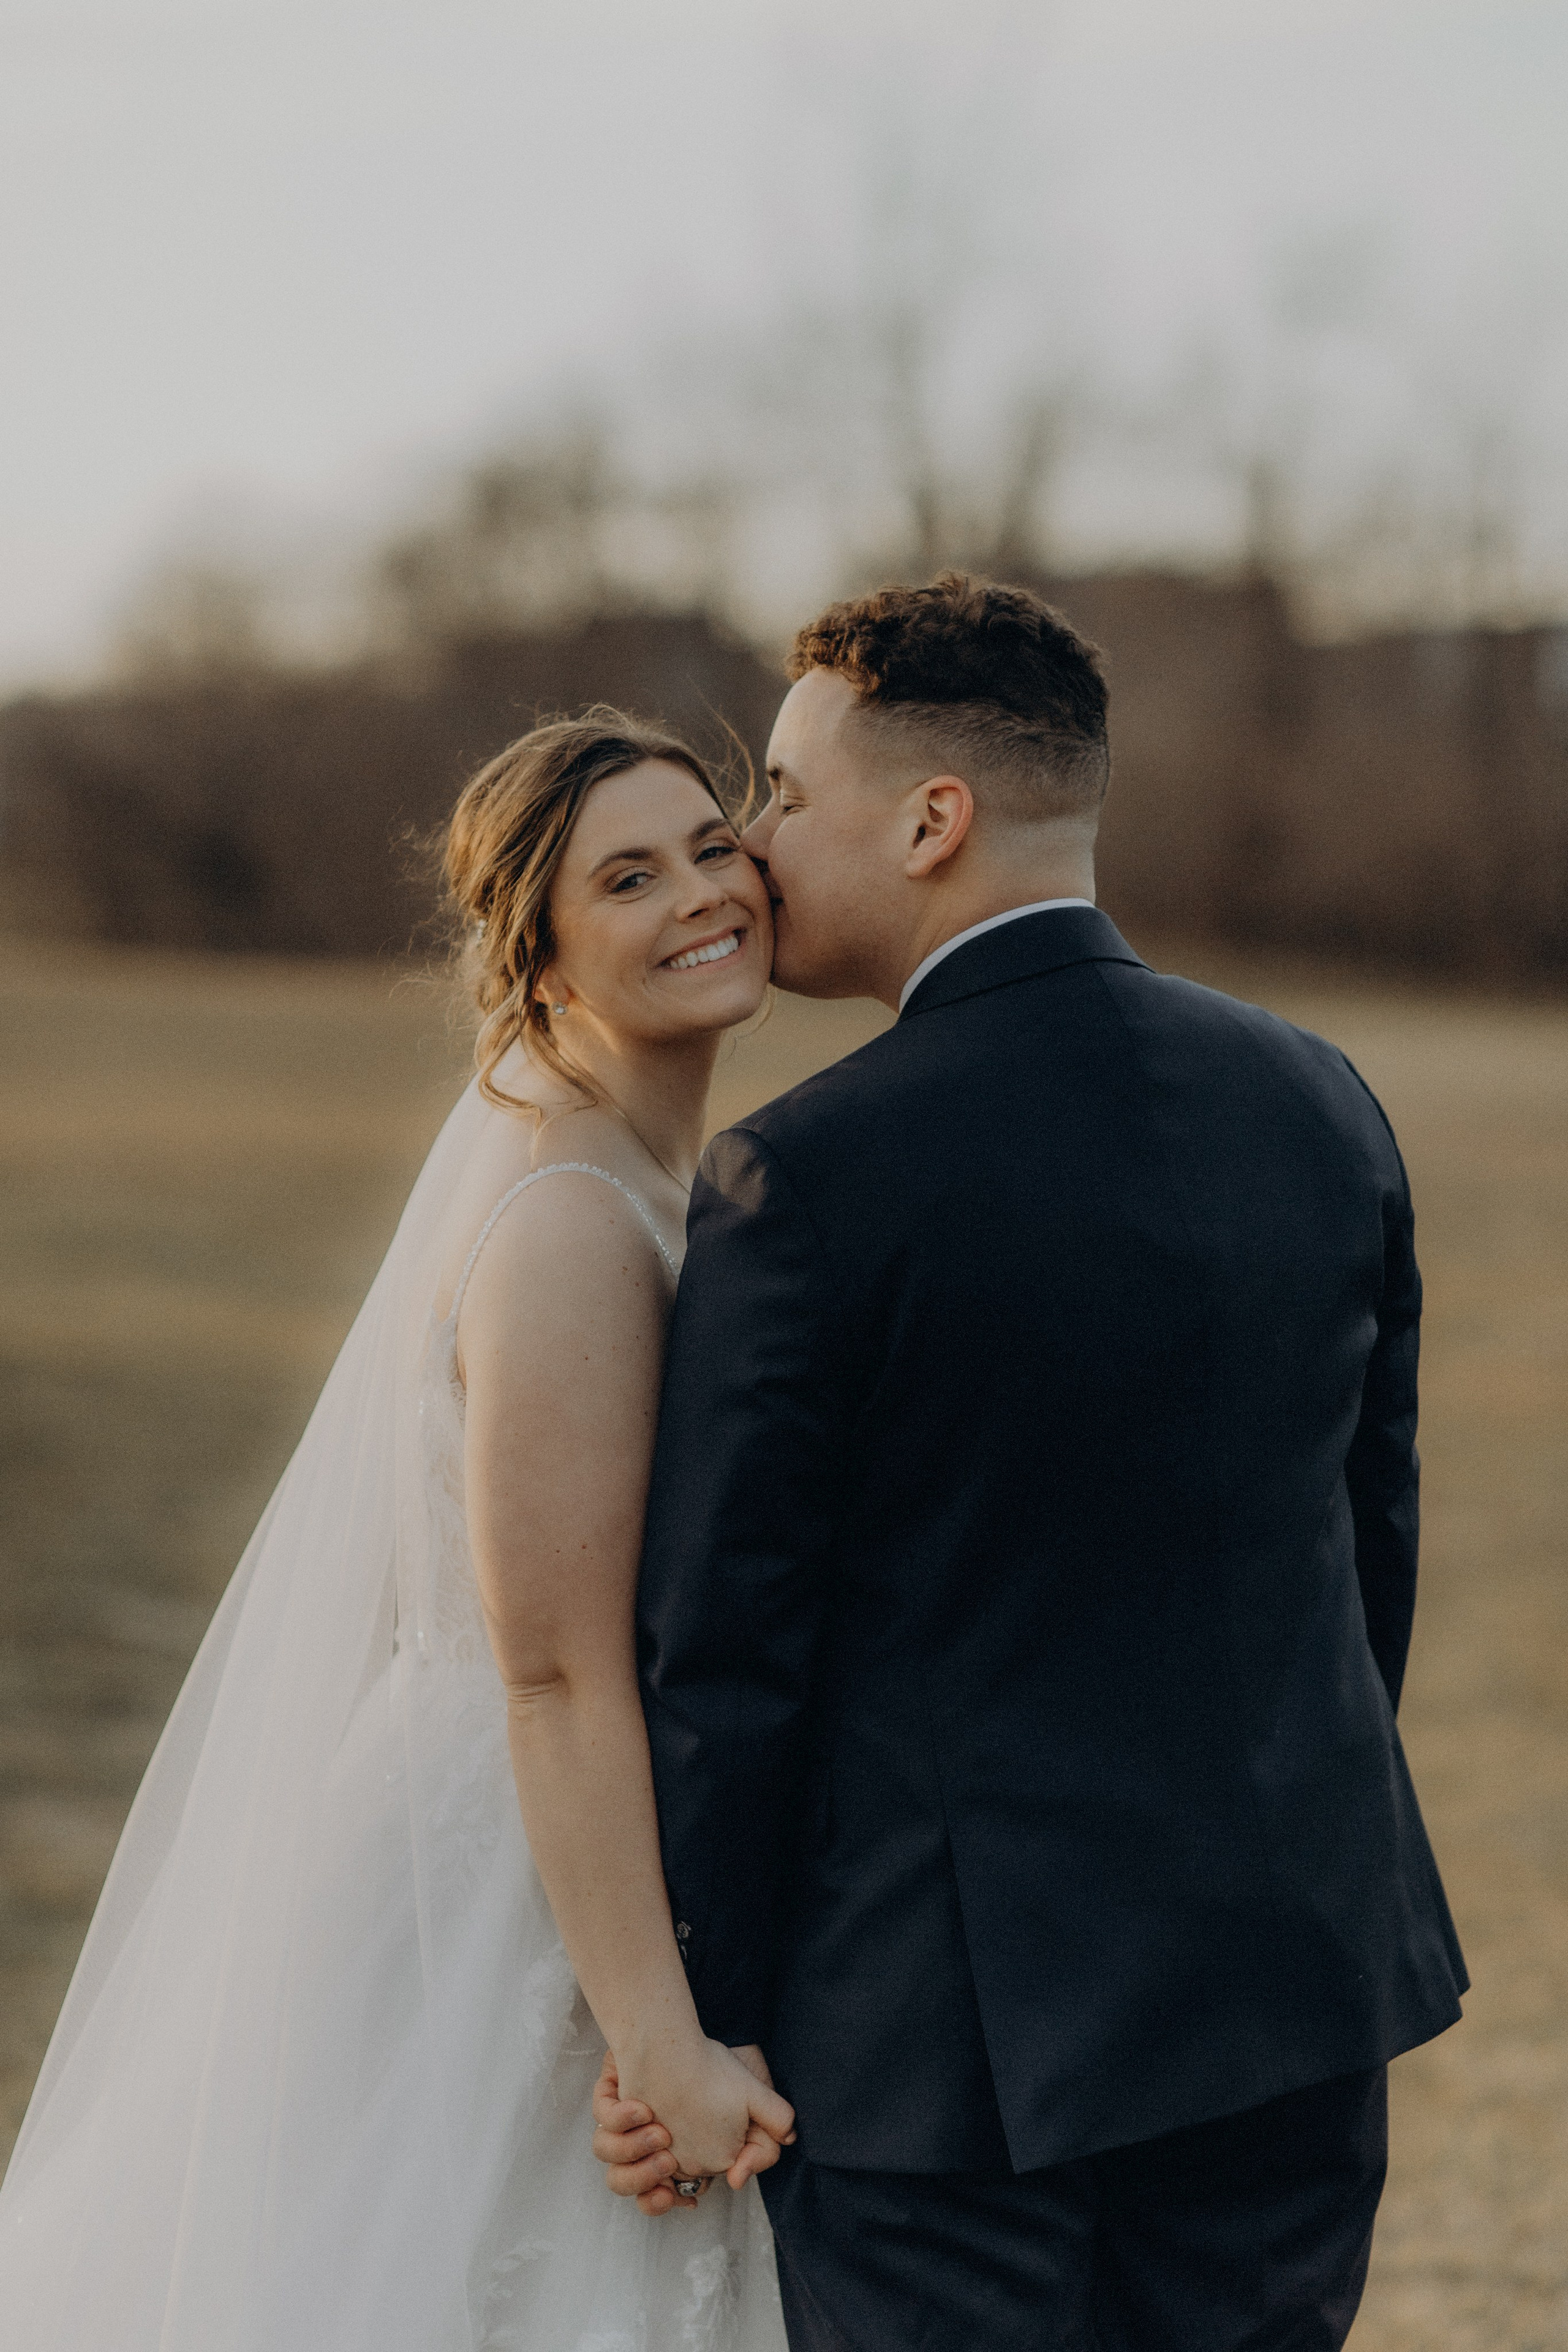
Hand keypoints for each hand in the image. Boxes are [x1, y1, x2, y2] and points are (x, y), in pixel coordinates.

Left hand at [592, 2044, 794, 2216]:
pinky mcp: (615, 2093)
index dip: (667, 2200)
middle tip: (665, 2160)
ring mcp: (627, 2120)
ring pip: (608, 2154)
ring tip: (656, 2132)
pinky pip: (603, 2114)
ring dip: (628, 2150)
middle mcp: (647, 2143)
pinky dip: (618, 2116)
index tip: (680, 2190)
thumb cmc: (723, 2068)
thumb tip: (738, 2179)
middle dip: (643, 2179)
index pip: (663, 2196)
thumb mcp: (755, 2105)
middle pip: (627, 2183)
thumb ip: (764, 2147)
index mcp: (675, 2155)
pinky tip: (640, 2106)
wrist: (704, 2025)